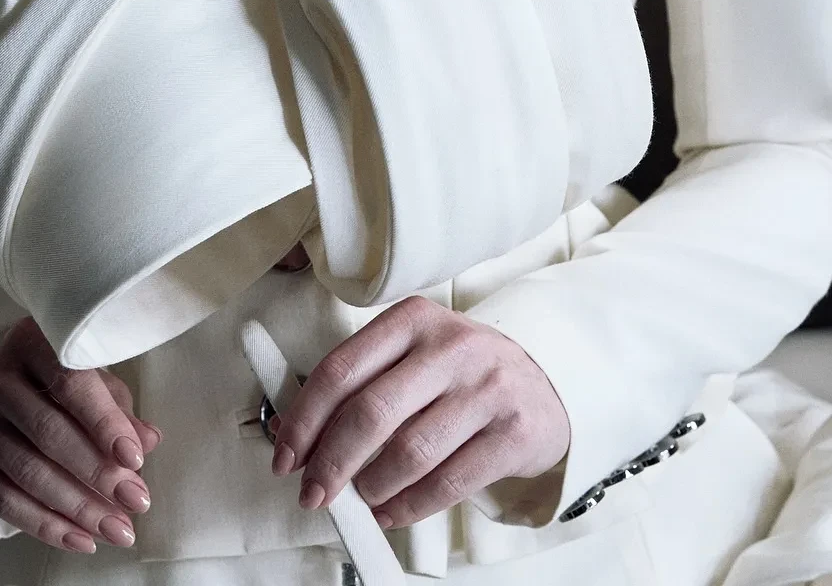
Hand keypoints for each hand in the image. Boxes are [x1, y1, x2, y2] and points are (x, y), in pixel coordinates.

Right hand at [0, 316, 161, 552]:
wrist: (2, 393)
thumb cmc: (60, 381)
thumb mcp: (92, 381)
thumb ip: (118, 409)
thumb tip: (147, 440)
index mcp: (29, 340)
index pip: (68, 380)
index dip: (104, 421)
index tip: (135, 458)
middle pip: (48, 431)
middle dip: (97, 474)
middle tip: (136, 503)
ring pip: (27, 472)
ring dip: (79, 508)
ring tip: (118, 529)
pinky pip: (3, 502)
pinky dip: (46, 526)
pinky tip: (82, 540)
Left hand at [270, 296, 569, 527]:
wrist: (544, 382)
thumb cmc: (460, 373)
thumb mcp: (413, 356)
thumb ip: (360, 384)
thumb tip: (294, 431)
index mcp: (412, 319)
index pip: (342, 369)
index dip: (306, 418)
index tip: (286, 456)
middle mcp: (449, 346)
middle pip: (370, 412)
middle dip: (331, 462)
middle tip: (313, 493)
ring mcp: (485, 388)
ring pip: (409, 452)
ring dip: (372, 487)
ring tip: (363, 498)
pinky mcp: (512, 432)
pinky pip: (448, 483)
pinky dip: (410, 506)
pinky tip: (393, 512)